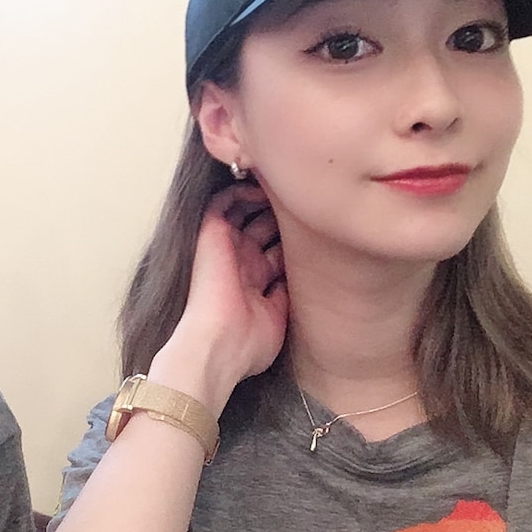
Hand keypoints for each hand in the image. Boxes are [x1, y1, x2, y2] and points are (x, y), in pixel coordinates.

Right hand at [152, 184, 287, 412]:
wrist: (221, 344)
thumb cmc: (248, 342)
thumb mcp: (278, 317)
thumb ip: (286, 293)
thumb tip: (302, 276)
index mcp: (256, 279)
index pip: (276, 249)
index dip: (296, 238)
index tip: (318, 226)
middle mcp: (243, 260)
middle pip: (263, 227)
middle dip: (283, 216)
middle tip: (305, 202)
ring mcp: (228, 247)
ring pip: (244, 210)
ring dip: (264, 199)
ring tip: (285, 186)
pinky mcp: (212, 234)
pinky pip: (224, 201)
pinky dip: (241, 191)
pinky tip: (263, 188)